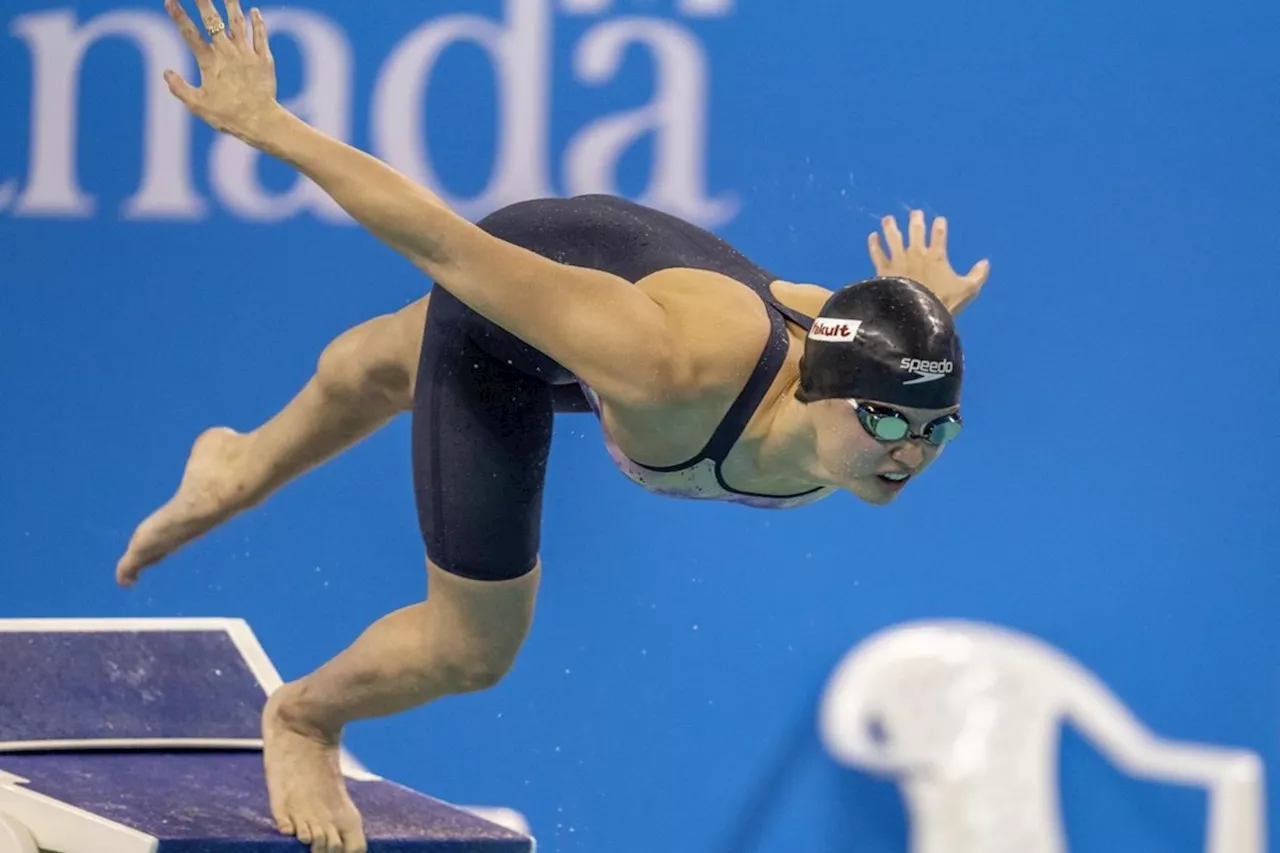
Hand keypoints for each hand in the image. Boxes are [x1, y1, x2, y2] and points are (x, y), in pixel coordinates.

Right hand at [162, 0, 280, 144]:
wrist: (260, 120)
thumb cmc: (227, 116)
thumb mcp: (197, 105)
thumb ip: (179, 88)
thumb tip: (166, 73)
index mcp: (209, 61)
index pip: (189, 33)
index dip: (178, 15)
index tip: (169, 0)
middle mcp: (227, 52)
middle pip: (213, 20)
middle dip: (204, 1)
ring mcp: (247, 54)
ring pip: (238, 23)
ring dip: (232, 5)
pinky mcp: (264, 60)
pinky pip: (260, 36)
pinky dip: (258, 23)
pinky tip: (255, 11)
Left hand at [868, 211, 990, 314]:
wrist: (914, 314)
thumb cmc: (942, 302)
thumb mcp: (967, 290)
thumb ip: (978, 275)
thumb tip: (986, 263)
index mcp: (936, 255)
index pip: (939, 234)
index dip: (940, 226)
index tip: (939, 220)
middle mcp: (916, 253)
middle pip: (916, 231)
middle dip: (916, 220)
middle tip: (915, 213)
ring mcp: (898, 260)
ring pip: (893, 238)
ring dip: (891, 226)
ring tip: (888, 219)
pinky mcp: (884, 269)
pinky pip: (877, 253)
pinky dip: (874, 244)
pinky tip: (873, 236)